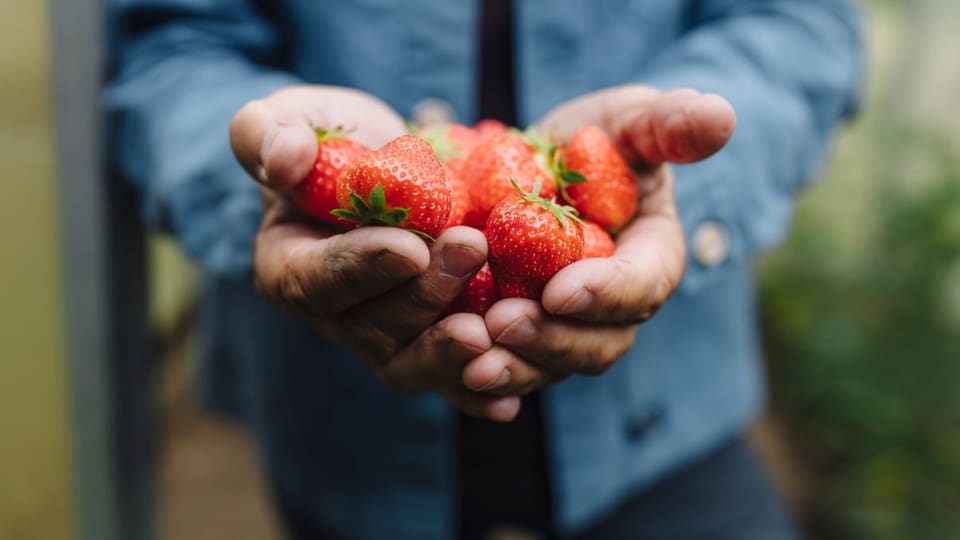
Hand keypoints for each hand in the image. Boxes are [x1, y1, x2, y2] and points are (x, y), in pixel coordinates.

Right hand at [230, 85, 546, 420]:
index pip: (316, 279)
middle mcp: (333, 316)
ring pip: (409, 363)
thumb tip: (286, 157)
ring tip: (494, 330)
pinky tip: (507, 400)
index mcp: (289, 266)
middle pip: (372, 326)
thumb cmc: (331, 139)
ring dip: (449, 352)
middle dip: (424, 294)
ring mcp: (381, 337)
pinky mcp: (425, 343)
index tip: (410, 248)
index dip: (361, 268)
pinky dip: (475, 392)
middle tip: (472, 247)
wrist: (382, 167)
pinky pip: (447, 380)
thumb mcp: (294, 117)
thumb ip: (268, 132)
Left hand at [484, 86, 736, 375]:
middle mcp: (613, 308)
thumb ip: (668, 124)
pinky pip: (508, 365)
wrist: (537, 169)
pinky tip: (453, 372)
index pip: (642, 285)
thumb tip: (718, 117)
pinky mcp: (522, 336)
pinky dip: (482, 376)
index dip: (606, 293)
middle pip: (597, 343)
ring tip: (471, 361)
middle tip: (502, 323)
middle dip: (552, 340)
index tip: (560, 290)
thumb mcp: (630, 120)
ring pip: (550, 366)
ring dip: (514, 368)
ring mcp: (566, 328)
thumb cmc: (595, 141)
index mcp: (650, 258)